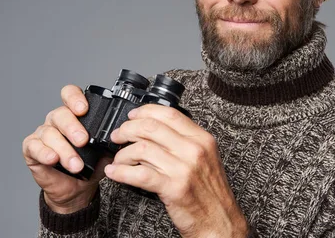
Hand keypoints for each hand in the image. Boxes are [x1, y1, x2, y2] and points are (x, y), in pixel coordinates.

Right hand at [22, 85, 111, 213]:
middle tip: (83, 141)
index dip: (75, 98)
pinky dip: (44, 152)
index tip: (84, 109)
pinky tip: (53, 159)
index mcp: (75, 115)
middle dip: (73, 128)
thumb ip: (109, 140)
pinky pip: (34, 146)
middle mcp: (58, 120)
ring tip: (76, 165)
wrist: (76, 188)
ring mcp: (43, 133)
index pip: (70, 95)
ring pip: (50, 133)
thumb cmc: (90, 165)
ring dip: (64, 149)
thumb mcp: (105, 151)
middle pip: (61, 114)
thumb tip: (119, 135)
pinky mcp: (32, 149)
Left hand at [106, 104, 248, 237]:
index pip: (169, 114)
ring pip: (142, 149)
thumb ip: (184, 142)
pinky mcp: (174, 188)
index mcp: (202, 139)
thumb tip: (153, 130)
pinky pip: (140, 174)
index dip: (145, 112)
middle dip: (128, 129)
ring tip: (118, 160)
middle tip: (118, 136)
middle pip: (151, 127)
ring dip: (122, 154)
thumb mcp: (205, 159)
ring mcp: (184, 168)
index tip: (132, 116)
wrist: (220, 222)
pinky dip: (121, 172)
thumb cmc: (209, 193)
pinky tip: (114, 173)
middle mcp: (194, 150)